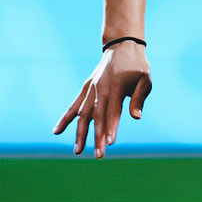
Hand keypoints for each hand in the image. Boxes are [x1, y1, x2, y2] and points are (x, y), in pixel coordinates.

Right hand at [54, 41, 151, 156]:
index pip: (113, 111)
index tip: (109, 143)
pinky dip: (66, 118)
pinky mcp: (86, 89)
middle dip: (97, 137)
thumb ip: (140, 98)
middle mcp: (99, 89)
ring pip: (83, 114)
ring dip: (80, 133)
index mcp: (115, 87)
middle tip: (99, 155)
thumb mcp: (145, 79)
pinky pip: (74, 105)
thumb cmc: (137, 66)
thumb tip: (136, 117)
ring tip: (77, 151)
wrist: (122, 47)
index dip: (111, 127)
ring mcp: (91, 89)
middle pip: (97, 117)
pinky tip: (57, 131)